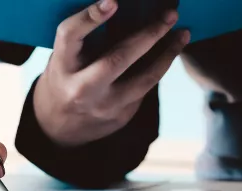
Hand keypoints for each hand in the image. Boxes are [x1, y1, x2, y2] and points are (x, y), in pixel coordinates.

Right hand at [34, 0, 188, 147]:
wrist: (59, 128)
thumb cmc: (65, 78)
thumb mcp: (65, 58)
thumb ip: (88, 38)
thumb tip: (123, 9)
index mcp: (61, 67)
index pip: (70, 36)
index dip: (90, 18)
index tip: (113, 1)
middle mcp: (80, 89)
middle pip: (117, 59)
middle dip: (149, 35)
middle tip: (171, 15)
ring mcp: (102, 108)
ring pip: (144, 80)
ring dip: (167, 55)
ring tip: (182, 35)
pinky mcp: (120, 118)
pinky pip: (145, 90)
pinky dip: (157, 70)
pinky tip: (166, 55)